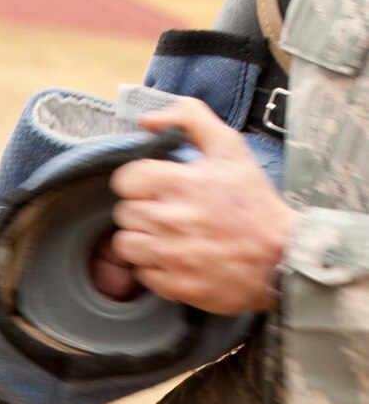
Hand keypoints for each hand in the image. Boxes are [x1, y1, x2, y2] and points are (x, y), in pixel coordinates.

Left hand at [107, 97, 294, 314]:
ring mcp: (169, 255)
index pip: (124, 179)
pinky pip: (142, 274)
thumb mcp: (229, 148)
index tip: (153, 186)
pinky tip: (176, 258)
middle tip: (167, 212)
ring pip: (126, 245)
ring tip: (168, 236)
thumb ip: (189, 119)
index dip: (138, 181)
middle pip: (124, 213)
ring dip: (143, 240)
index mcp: (179, 183)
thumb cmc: (254, 202)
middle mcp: (169, 220)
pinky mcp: (173, 285)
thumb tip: (147, 119)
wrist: (280, 256)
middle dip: (142, 210)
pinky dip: (155, 268)